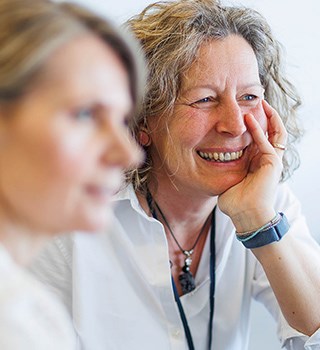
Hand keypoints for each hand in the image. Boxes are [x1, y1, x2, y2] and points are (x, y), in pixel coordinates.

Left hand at [218, 100, 287, 232]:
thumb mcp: (229, 178)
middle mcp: (269, 160)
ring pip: (275, 133)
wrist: (245, 215)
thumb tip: (211, 160)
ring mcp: (273, 161)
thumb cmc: (236, 201)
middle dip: (266, 116)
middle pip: (272, 131)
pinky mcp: (273, 164)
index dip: (256, 124)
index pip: (262, 137)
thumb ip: (225, 168)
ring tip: (259, 102)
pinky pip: (267, 142)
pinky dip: (258, 130)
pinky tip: (249, 119)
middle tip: (257, 102)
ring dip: (268, 117)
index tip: (245, 112)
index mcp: (259, 162)